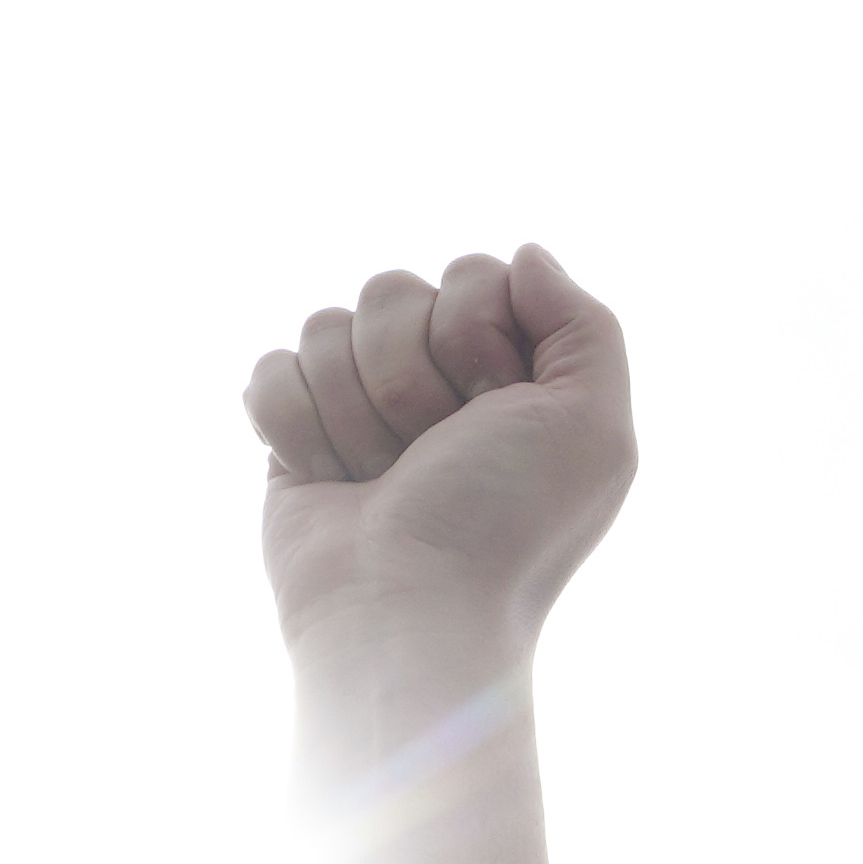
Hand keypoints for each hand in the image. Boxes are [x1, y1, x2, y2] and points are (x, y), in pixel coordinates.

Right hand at [241, 249, 634, 666]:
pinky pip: (271, 370)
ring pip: (325, 325)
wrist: (408, 608)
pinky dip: (299, 427)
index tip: (494, 409)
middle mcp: (439, 383)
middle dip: (410, 375)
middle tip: (435, 452)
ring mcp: (362, 404)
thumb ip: (586, 325)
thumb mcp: (592, 426)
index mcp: (513, 374)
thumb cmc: (505, 524)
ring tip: (385, 478)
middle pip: (392, 289)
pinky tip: (333, 483)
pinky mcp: (296, 432)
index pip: (474, 274)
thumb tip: (525, 255)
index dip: (475, 334)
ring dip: (357, 410)